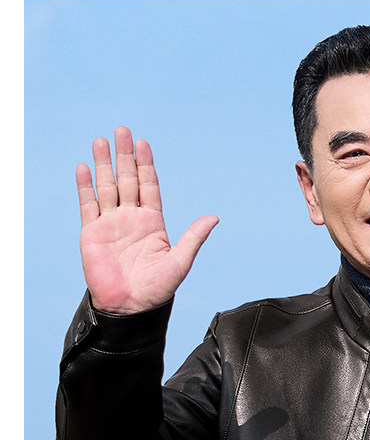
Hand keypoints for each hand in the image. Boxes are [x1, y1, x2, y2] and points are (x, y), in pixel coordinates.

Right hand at [76, 126, 218, 313]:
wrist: (129, 309)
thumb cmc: (156, 290)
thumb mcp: (179, 262)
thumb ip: (193, 238)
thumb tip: (214, 218)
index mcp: (152, 222)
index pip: (148, 185)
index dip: (145, 164)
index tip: (143, 143)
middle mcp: (130, 218)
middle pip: (127, 179)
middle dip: (124, 155)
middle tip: (122, 130)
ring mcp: (110, 224)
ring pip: (106, 186)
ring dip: (104, 164)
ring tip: (101, 141)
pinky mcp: (91, 233)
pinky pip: (87, 205)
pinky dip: (85, 186)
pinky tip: (84, 168)